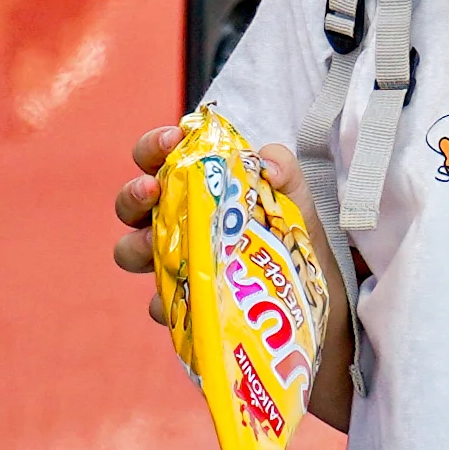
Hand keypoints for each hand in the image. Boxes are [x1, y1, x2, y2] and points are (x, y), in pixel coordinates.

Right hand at [108, 118, 350, 415]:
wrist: (316, 307)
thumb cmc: (294, 243)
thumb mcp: (296, 204)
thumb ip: (284, 173)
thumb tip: (267, 161)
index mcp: (197, 188)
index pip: (161, 159)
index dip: (156, 146)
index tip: (171, 142)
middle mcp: (177, 224)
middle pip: (132, 204)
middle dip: (134, 193)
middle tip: (152, 190)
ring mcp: (175, 265)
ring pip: (132, 251)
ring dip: (137, 245)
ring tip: (155, 245)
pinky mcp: (183, 307)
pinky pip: (161, 304)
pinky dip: (167, 299)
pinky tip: (187, 296)